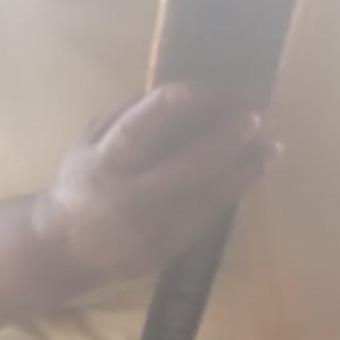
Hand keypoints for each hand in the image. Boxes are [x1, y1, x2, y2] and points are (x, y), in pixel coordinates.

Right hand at [31, 85, 277, 288]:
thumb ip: (121, 119)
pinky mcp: (170, 245)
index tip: (191, 89)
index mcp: (105, 165)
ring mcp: (155, 226)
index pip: (134, 133)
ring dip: (243, 169)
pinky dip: (233, 190)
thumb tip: (164, 90)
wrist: (67, 250)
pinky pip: (208, 214)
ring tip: (272, 145)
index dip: (161, 110)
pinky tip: (253, 170)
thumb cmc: (79, 185)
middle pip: (184, 167)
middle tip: (254, 117)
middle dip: (222, 141)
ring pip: (206, 195)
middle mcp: (132, 197)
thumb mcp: (86, 146)